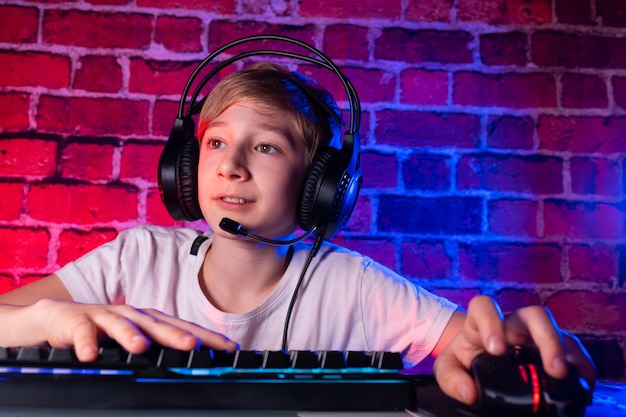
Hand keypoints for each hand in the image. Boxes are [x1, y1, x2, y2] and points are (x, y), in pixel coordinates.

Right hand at [26, 299, 238, 360]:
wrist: (55, 319)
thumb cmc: (101, 332)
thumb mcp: (132, 342)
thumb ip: (156, 352)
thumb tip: (190, 368)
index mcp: (148, 321)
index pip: (182, 327)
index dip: (206, 337)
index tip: (229, 348)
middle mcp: (130, 315)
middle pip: (157, 323)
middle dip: (176, 334)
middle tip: (194, 346)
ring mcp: (103, 316)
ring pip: (120, 323)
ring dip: (130, 334)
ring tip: (141, 347)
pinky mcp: (75, 321)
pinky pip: (81, 332)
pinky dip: (85, 342)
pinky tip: (90, 355)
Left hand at [432, 295, 595, 404]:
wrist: (475, 359)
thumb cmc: (463, 359)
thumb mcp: (449, 368)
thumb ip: (452, 379)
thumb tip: (470, 393)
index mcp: (482, 322)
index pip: (485, 306)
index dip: (492, 322)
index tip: (496, 349)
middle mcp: (513, 323)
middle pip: (534, 315)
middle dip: (544, 337)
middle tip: (547, 366)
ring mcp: (536, 335)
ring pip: (556, 330)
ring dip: (562, 350)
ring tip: (562, 374)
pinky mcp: (554, 349)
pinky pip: (573, 350)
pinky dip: (579, 365)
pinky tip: (579, 381)